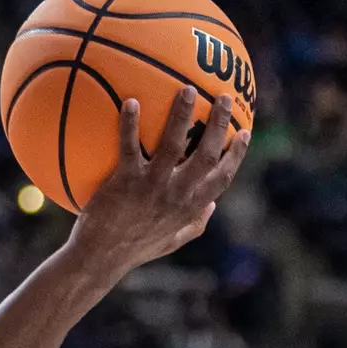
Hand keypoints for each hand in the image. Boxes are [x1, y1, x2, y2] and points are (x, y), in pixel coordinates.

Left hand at [68, 87, 250, 274]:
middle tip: (224, 97)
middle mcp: (177, 194)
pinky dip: (129, 124)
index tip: (245, 131)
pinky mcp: (124, 182)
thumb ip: (195, 224)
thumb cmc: (135, 248)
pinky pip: (128, 147)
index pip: (223, 177)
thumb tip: (212, 206)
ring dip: (182, 115)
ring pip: (174, 145)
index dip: (237, 154)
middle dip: (220, 124)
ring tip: (187, 89)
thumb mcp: (172, 241)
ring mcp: (152, 186)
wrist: (101, 258)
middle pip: (207, 154)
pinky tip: (129, 101)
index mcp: (190, 206)